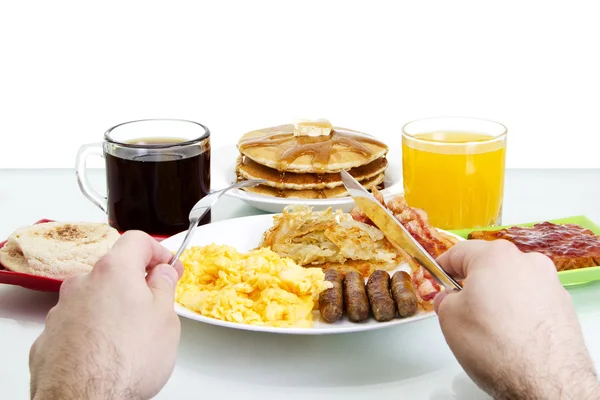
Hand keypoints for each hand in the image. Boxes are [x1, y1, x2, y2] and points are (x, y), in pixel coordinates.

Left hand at [29, 231, 182, 399]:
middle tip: (155, 304)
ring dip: (112, 308)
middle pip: (114, 270)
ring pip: (94, 298)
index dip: (159, 250)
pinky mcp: (49, 338)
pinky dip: (92, 330)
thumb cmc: (126, 360)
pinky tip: (105, 353)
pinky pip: (77, 324)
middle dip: (135, 283)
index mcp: (114, 271)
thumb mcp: (165, 318)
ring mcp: (61, 311)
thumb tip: (162, 273)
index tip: (170, 265)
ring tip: (130, 337)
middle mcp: (82, 284)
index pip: (137, 240)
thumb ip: (164, 287)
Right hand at [435, 240, 599, 399]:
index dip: (442, 268)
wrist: (545, 381)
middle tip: (458, 307)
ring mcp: (548, 283)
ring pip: (511, 283)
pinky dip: (517, 312)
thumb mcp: (449, 318)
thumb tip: (450, 300)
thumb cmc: (498, 347)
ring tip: (486, 327)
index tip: (436, 278)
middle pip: (489, 266)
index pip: (458, 252)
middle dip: (472, 284)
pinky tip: (509, 335)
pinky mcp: (562, 306)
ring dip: (496, 298)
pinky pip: (530, 301)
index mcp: (495, 256)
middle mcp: (527, 263)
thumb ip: (445, 300)